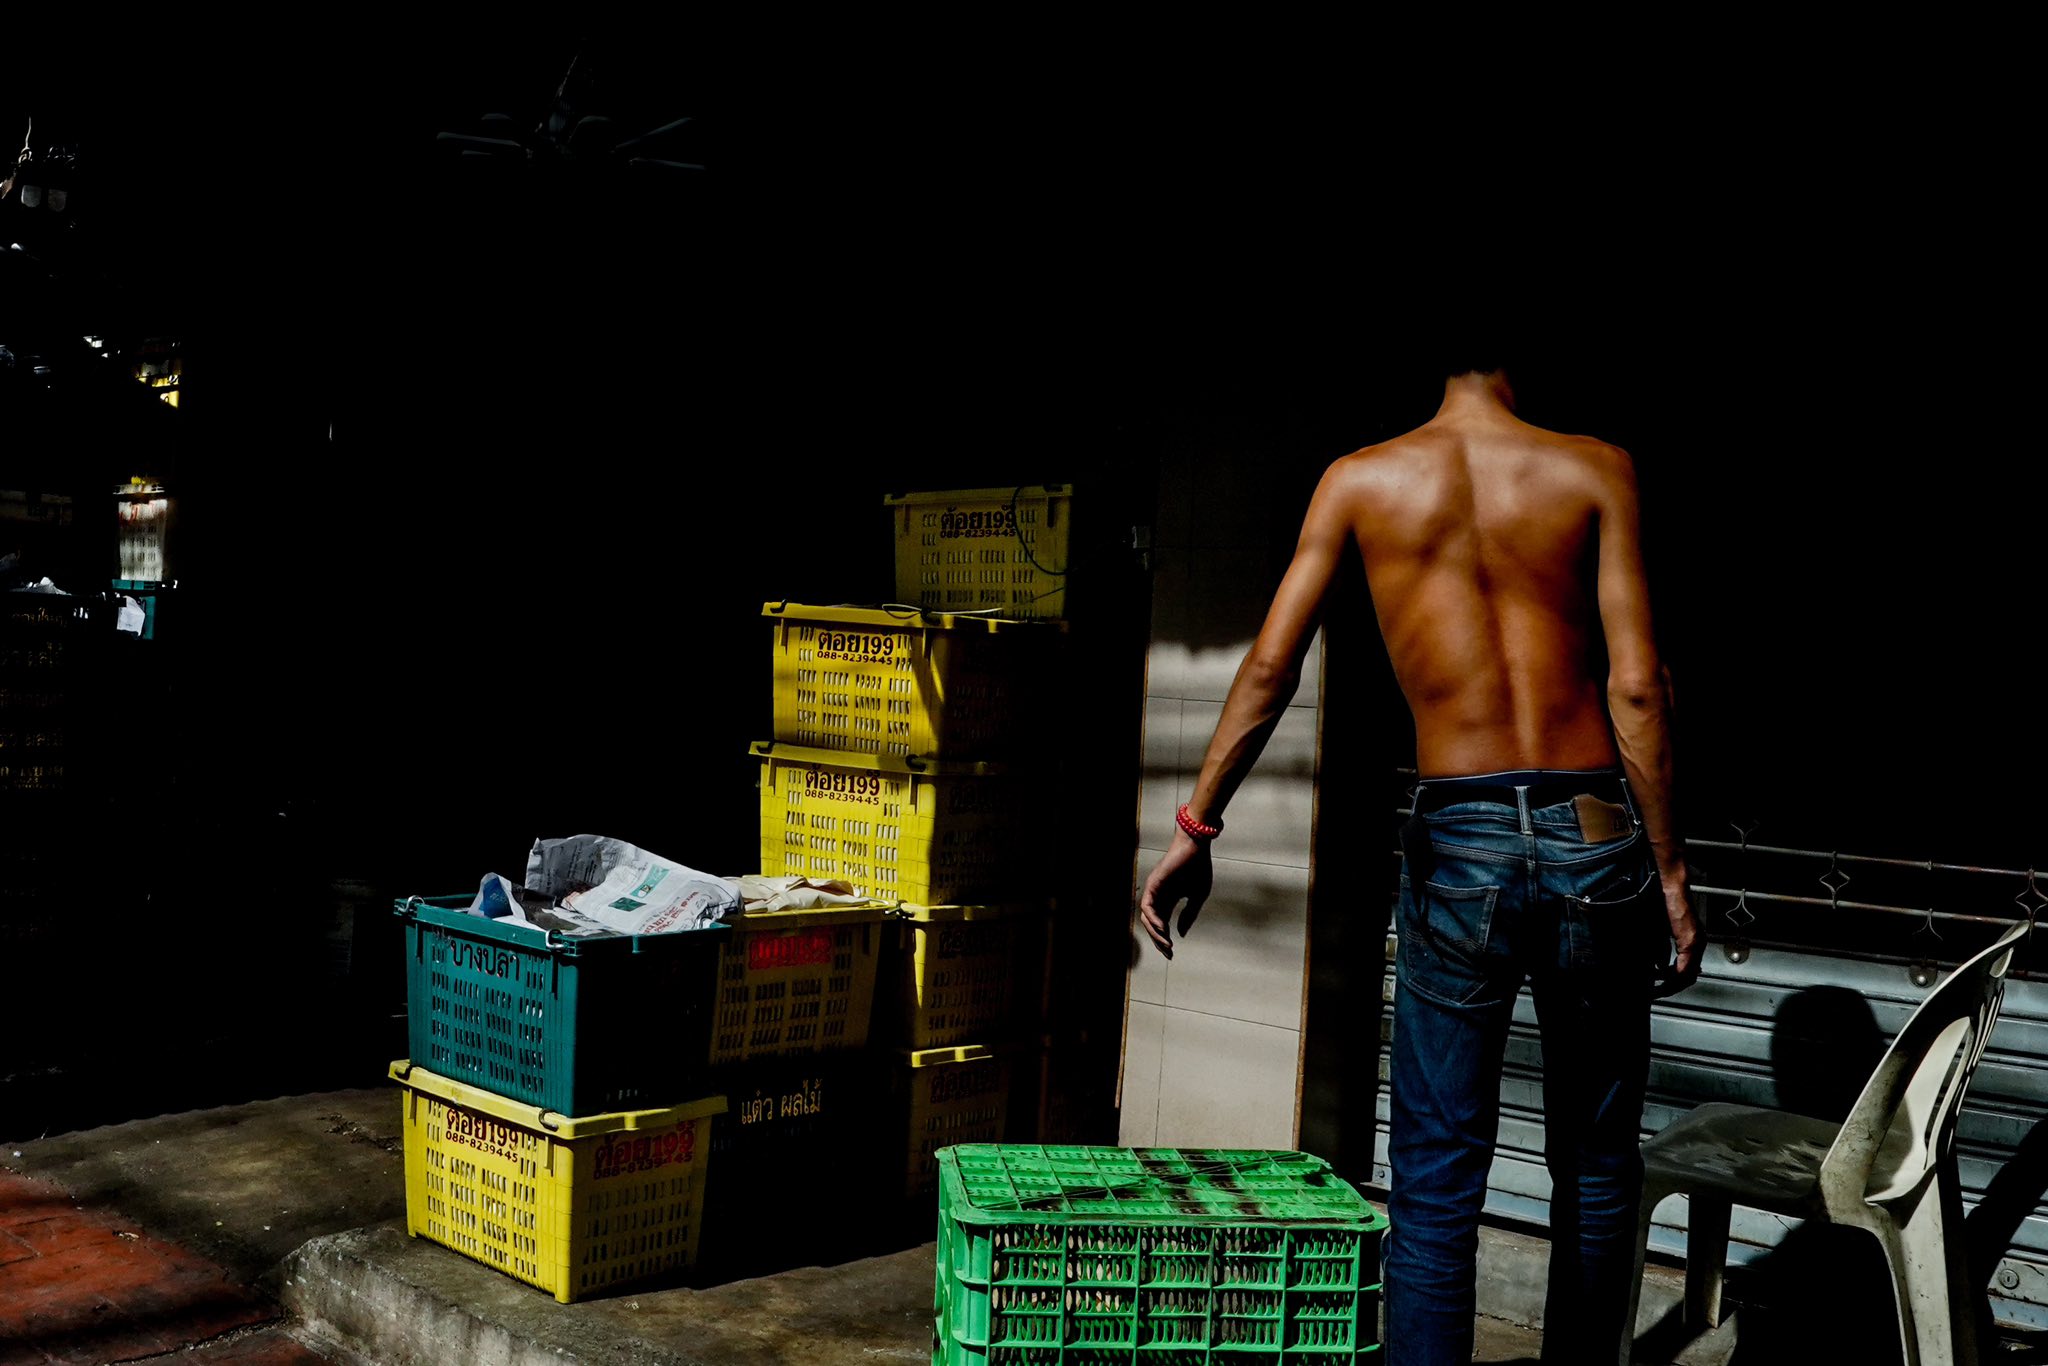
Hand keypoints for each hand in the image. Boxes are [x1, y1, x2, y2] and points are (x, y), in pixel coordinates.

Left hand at [1138, 833, 1212, 958]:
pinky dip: (1153, 919)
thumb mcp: (1198, 896)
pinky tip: (1163, 929)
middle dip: (1159, 940)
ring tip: (1166, 944)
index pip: (1162, 924)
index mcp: (1169, 899)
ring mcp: (1154, 890)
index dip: (1164, 940)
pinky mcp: (1153, 884)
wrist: (1196, 847)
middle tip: (1168, 953)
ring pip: (1147, 917)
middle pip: (1153, 924)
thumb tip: (1179, 934)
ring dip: (1156, 932)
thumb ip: (1189, 915)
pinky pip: (1147, 906)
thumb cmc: (1198, 868)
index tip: (1171, 954)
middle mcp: (1159, 896)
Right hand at [1653, 879, 1704, 997]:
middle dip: (1671, 987)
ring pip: (1688, 974)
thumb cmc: (1664, 901)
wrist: (1670, 884)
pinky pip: (1685, 966)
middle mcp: (1697, 942)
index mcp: (1691, 941)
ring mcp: (1695, 941)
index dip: (1672, 983)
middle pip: (1688, 977)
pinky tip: (1660, 974)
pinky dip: (1673, 974)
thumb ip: (1662, 949)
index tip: (1659, 989)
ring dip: (1671, 984)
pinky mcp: (1690, 939)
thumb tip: (1661, 965)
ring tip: (1657, 987)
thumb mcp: (1661, 929)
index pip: (1686, 971)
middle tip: (1656, 992)